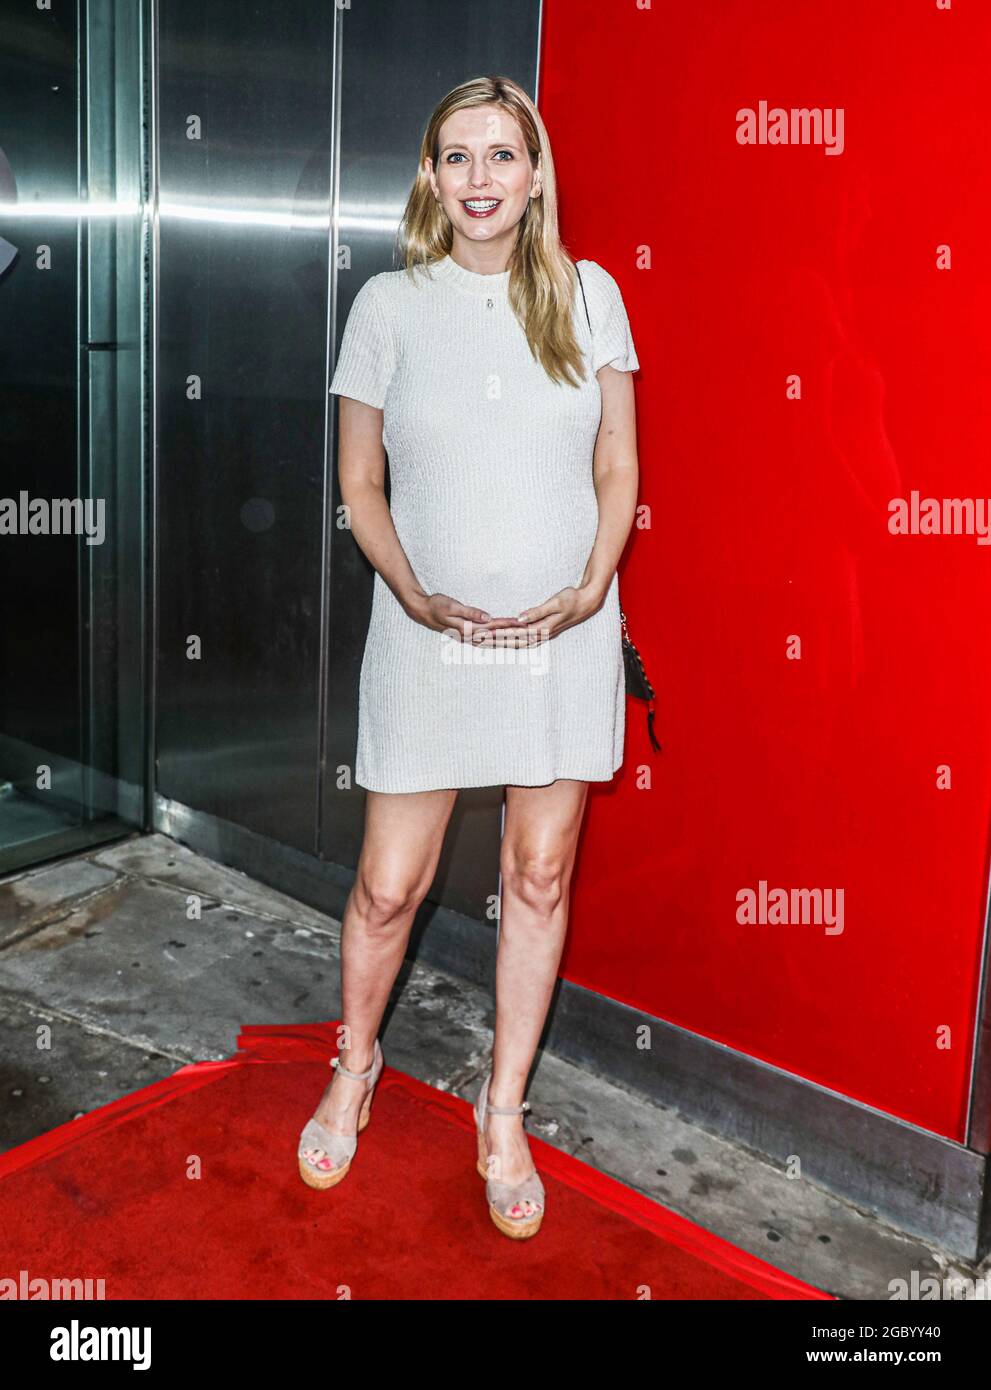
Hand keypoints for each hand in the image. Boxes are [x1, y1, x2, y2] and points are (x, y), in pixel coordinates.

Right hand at [404, 591, 527, 642]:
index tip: (524, 623)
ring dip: (509, 642)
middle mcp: (470, 637)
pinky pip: (488, 641)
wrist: (422, 611)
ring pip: (494, 642)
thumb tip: (488, 618)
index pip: (494, 627)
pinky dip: (499, 642)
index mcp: (468, 629)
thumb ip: (470, 612)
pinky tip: (506, 643)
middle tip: (531, 634)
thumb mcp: (452, 606)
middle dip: (514, 636)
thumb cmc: (436, 605)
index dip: (509, 625)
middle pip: (497, 638)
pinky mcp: (468, 636)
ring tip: (524, 641)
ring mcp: (469, 638)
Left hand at [470, 583, 604, 646]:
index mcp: (542, 628)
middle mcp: (541, 635)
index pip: (515, 632)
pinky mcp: (543, 631)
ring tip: (485, 642)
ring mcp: (542, 635)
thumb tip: (520, 618)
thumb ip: (538, 611)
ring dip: (501, 643)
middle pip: (513, 641)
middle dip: (495, 641)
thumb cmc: (572, 599)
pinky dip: (510, 640)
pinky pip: (522, 639)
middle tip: (477, 639)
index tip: (484, 632)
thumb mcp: (556, 602)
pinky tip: (502, 640)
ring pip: (516, 642)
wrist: (587, 602)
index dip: (498, 633)